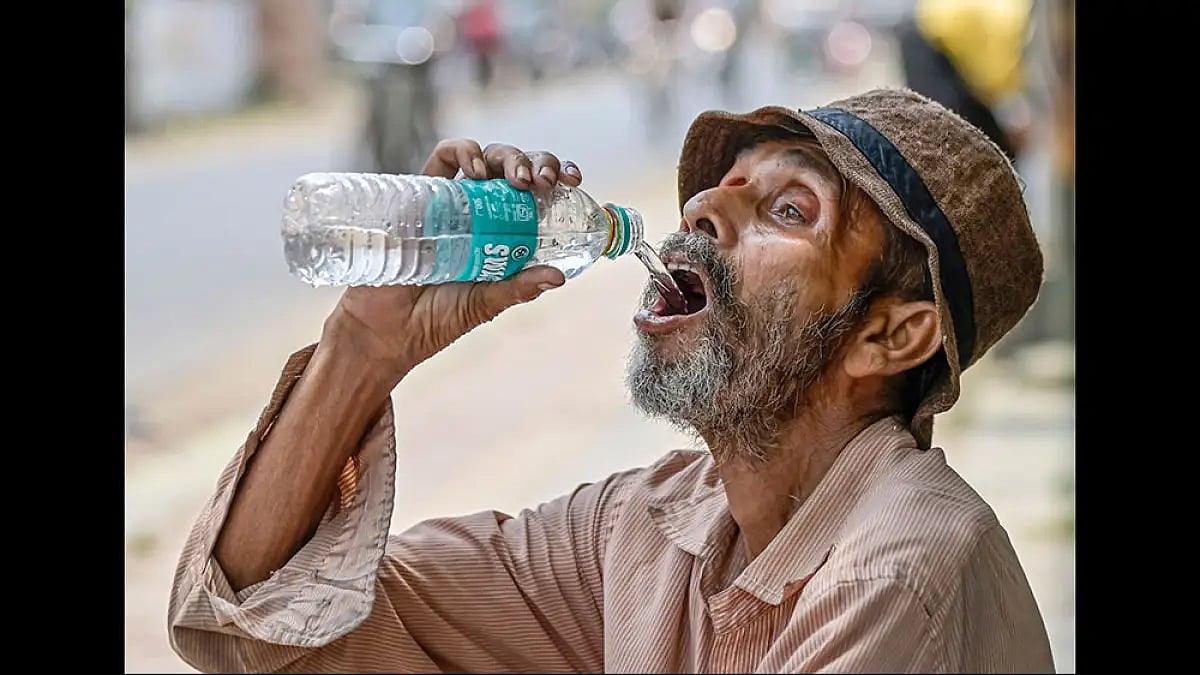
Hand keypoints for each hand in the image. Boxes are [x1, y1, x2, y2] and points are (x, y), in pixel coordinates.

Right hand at [321, 139, 584, 384]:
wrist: (385, 330)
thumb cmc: (435, 319)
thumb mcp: (484, 304)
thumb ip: (517, 289)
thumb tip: (558, 276)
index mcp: (505, 234)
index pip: (538, 196)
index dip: (557, 179)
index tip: (574, 180)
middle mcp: (482, 212)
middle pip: (516, 171)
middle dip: (536, 163)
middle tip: (543, 181)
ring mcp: (452, 201)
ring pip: (486, 158)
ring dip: (507, 157)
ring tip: (516, 177)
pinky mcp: (421, 194)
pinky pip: (443, 160)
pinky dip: (463, 152)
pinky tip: (476, 167)